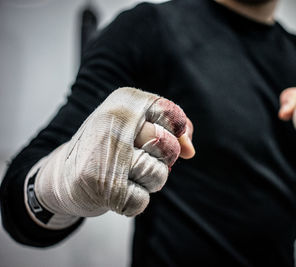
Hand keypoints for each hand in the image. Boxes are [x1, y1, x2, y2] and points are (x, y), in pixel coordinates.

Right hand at [25, 88, 194, 228]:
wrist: (63, 176)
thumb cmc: (109, 148)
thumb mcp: (136, 127)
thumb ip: (172, 130)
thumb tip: (190, 150)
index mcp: (124, 101)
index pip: (172, 113)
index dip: (175, 130)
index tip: (160, 136)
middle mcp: (114, 123)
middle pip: (168, 146)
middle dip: (162, 158)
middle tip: (139, 157)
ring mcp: (107, 156)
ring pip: (158, 174)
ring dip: (148, 181)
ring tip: (124, 174)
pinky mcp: (104, 188)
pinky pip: (142, 201)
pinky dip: (133, 201)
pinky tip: (114, 191)